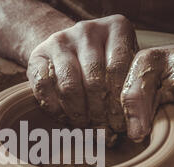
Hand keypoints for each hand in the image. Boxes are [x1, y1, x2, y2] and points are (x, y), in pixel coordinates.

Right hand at [27, 15, 137, 134]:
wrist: (68, 49)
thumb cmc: (105, 65)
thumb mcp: (124, 68)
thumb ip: (130, 88)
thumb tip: (135, 127)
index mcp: (116, 28)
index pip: (119, 69)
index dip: (119, 102)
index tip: (120, 125)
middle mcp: (88, 30)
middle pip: (94, 80)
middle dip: (99, 113)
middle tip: (103, 130)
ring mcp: (60, 40)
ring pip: (70, 87)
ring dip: (78, 113)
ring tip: (84, 125)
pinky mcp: (38, 55)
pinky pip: (45, 88)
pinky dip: (55, 109)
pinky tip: (65, 118)